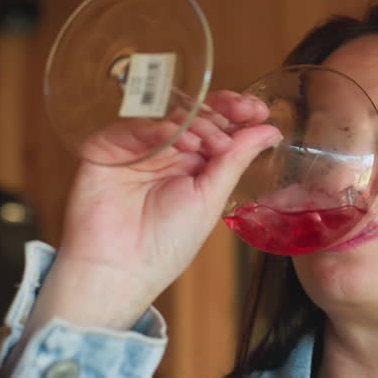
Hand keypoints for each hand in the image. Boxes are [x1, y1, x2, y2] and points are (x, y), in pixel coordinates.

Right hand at [39, 91, 280, 329]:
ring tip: (211, 142)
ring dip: (197, 122)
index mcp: (194, 167)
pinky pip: (137, 124)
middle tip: (241, 114)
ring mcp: (139, 148)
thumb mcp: (210, 198)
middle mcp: (167, 153)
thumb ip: (235, 160)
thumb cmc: (166, 244)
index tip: (258, 109)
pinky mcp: (108, 146)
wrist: (120, 267)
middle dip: (222, 112)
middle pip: (196, 115)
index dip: (237, 114)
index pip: (218, 128)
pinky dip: (162, 128)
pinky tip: (182, 141)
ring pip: (170, 116)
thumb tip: (268, 131)